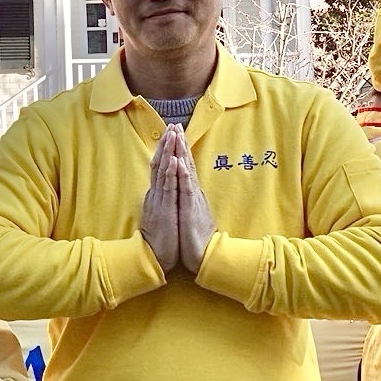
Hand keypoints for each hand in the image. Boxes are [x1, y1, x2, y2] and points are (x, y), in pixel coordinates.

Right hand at [140, 129, 180, 273]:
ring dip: (168, 152)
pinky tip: (173, 160)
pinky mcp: (164, 210)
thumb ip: (161, 201)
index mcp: (156, 195)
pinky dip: (170, 173)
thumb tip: (161, 191)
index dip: (165, 150)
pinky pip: (167, 188)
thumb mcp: (161, 216)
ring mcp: (159, 201)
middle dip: (166, 144)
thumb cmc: (160, 239)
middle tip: (172, 125)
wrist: (153, 258)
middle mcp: (156, 194)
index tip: (171, 133)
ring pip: (163, 171)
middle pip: (159, 163)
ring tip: (172, 135)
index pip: (160, 167)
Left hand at [172, 130, 214, 273]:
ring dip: (182, 154)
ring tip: (178, 136)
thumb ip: (187, 200)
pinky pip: (186, 190)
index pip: (184, 167)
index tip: (175, 133)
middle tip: (176, 125)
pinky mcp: (190, 209)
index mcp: (190, 193)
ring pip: (187, 172)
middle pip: (186, 164)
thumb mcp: (189, 214)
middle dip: (180, 144)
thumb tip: (185, 190)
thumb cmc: (196, 236)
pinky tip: (180, 164)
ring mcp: (192, 199)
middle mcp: (192, 192)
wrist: (205, 255)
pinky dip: (183, 175)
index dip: (179, 150)